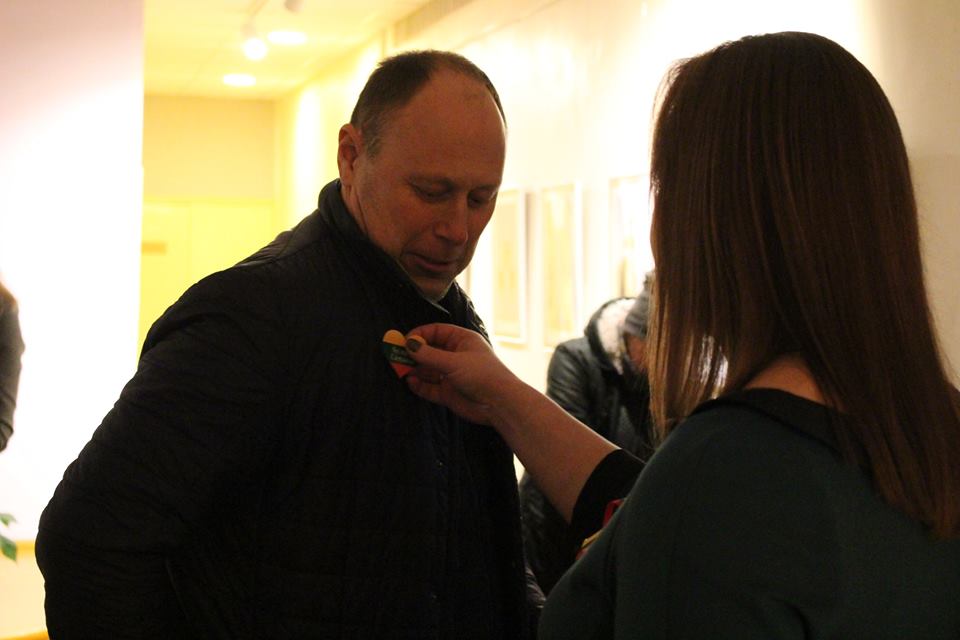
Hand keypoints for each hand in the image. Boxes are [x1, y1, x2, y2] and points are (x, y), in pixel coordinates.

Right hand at [404, 323, 521, 425]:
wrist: (500, 404)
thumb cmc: (482, 374)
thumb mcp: (453, 362)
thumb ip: (429, 355)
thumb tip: (407, 344)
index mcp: (462, 340)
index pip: (436, 331)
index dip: (420, 334)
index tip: (404, 341)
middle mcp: (455, 356)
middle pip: (429, 351)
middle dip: (414, 354)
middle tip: (395, 356)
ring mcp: (451, 375)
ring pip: (427, 370)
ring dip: (414, 370)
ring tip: (400, 370)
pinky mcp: (448, 393)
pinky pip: (430, 387)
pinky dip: (420, 385)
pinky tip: (411, 382)